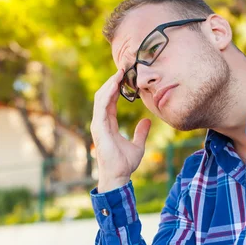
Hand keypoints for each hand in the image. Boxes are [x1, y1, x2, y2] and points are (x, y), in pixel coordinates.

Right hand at [90, 69, 151, 192]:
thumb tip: (147, 121)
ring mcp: (98, 124)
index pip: (110, 102)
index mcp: (108, 124)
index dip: (116, 88)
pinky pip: (102, 106)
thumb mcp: (138, 145)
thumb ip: (141, 132)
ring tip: (119, 73)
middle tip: (123, 69)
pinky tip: (115, 85)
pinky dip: (108, 94)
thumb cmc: (125, 164)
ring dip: (110, 85)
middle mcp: (101, 122)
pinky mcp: (99, 127)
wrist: (119, 175)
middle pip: (104, 96)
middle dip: (112, 82)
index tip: (125, 77)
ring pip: (101, 98)